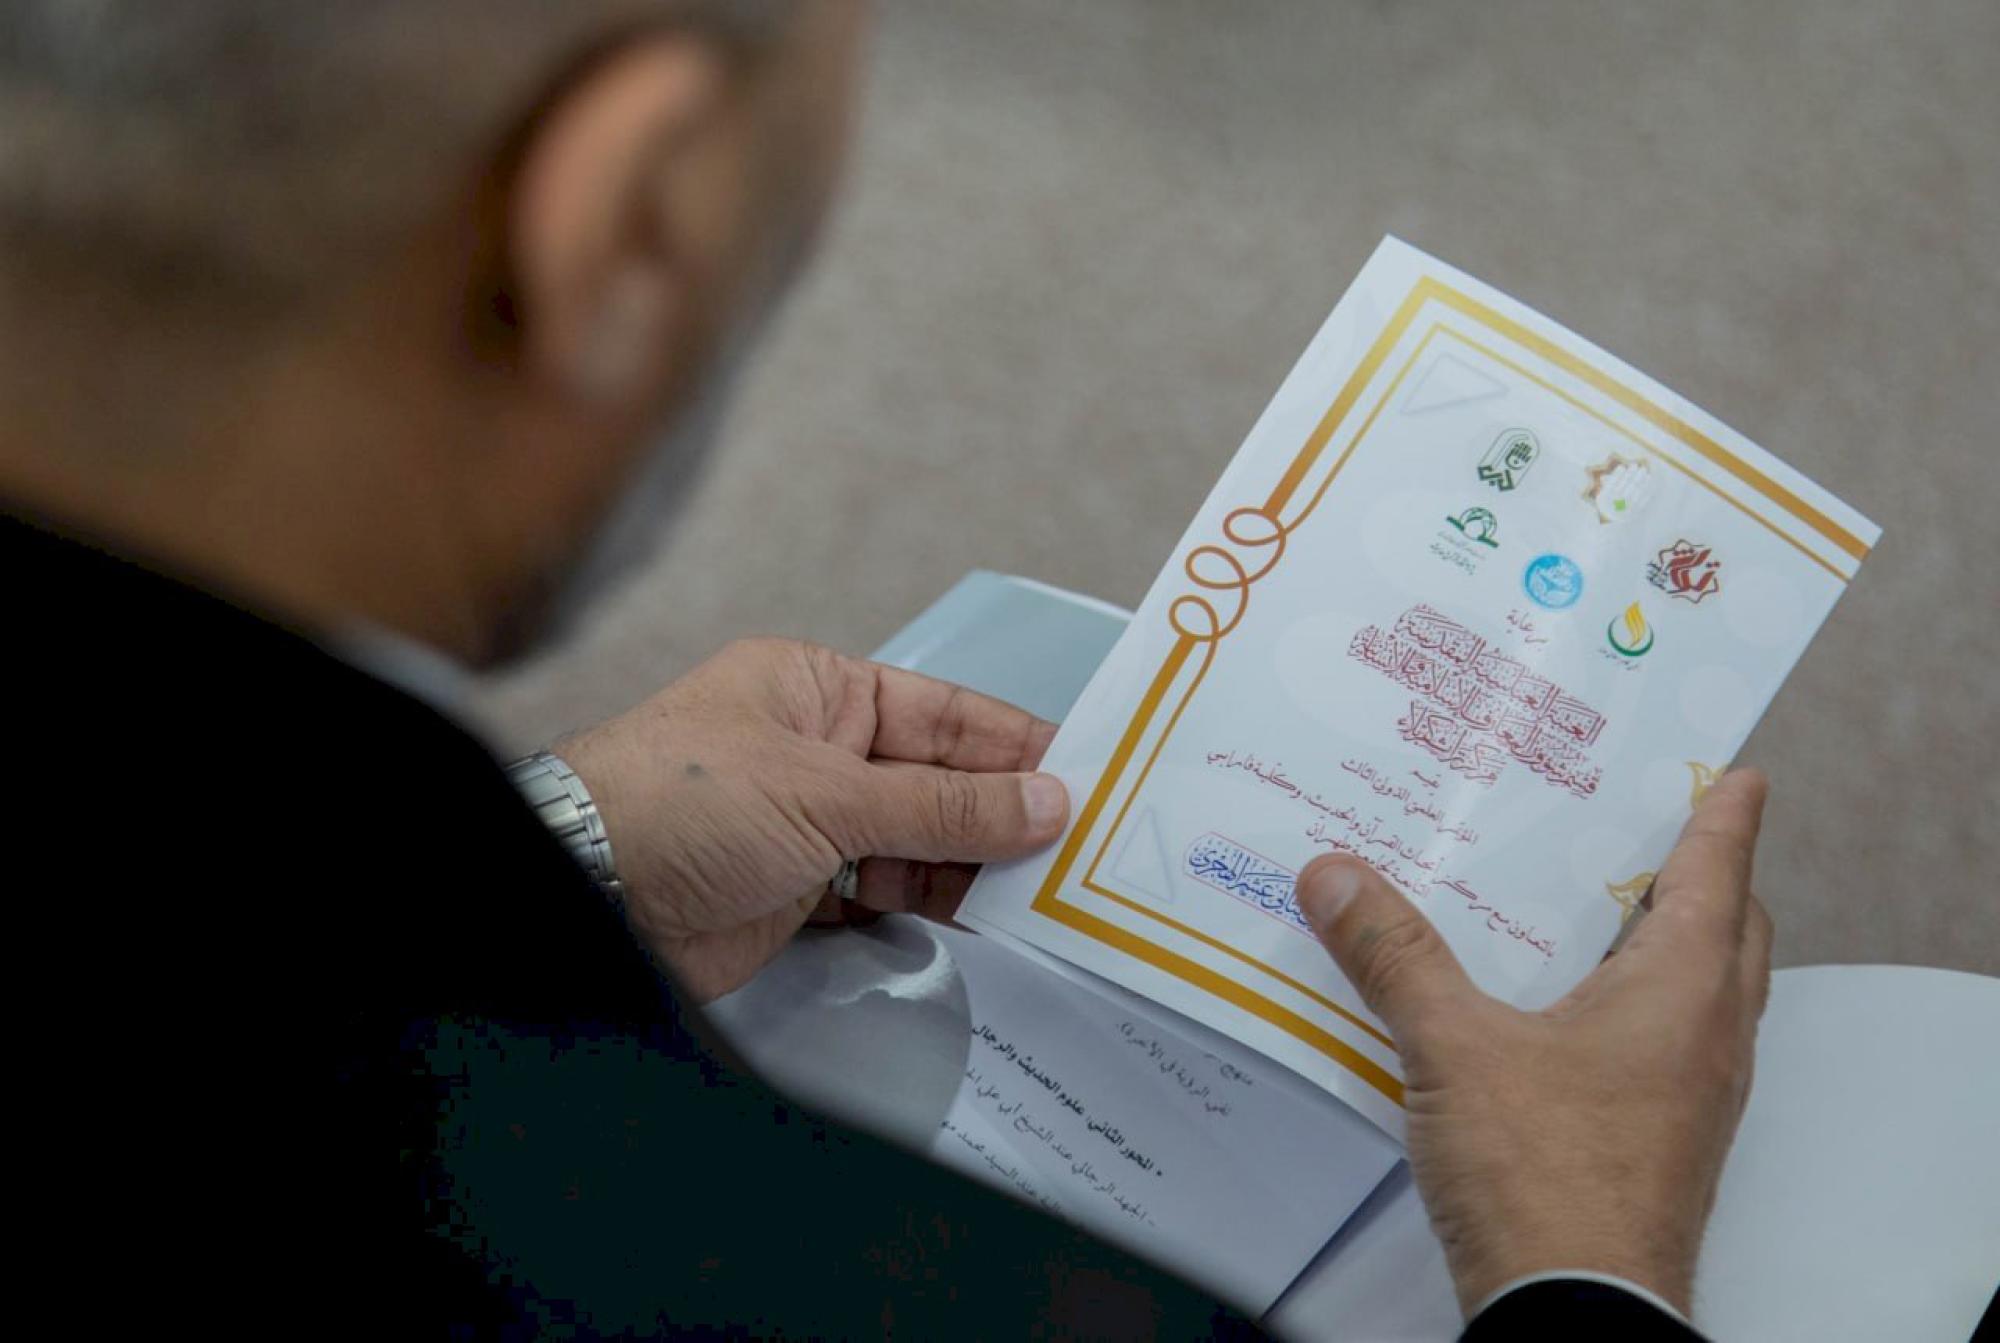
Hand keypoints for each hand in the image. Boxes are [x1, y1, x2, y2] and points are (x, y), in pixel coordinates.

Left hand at [554, 638, 1068, 1000]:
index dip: (1016, 746)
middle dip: (1004, 815)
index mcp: (820, 691)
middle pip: (938, 783)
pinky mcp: (798, 894)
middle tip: (1083, 851)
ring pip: (918, 844)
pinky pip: (886, 896)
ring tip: (1046, 895)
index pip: (943, 715)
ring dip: (975, 869)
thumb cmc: (677, 805)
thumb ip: (943, 808)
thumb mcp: (826, 796)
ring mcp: (809, 826)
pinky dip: (931, 909)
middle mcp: (819, 752)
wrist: (584, 898)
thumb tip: (1045, 802)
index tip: (1087, 775)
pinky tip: (982, 923)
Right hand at [1295, 770, 1773, 1316]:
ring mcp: (1691, 1099)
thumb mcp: (1454, 1049)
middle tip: (1650, 834)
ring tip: (1592, 913)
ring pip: (1699, 995)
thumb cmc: (1545, 1179)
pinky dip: (1630, 1010)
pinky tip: (1557, 1018)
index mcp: (1683, 991)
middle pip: (1728, 933)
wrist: (1576, 1317)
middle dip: (1702, 879)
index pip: (1721, 874)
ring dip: (1664, 946)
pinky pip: (1662, 1050)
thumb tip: (1337, 878)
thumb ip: (1394, 957)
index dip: (1724, 816)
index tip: (1738, 773)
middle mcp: (1707, 1038)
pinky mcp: (1659, 1144)